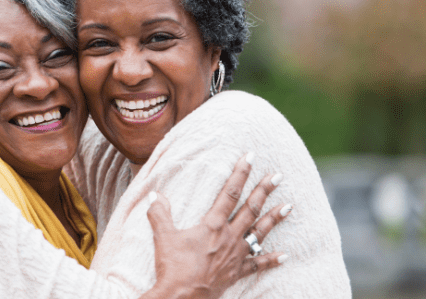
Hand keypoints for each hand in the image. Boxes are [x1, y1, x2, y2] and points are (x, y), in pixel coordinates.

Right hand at [146, 153, 289, 298]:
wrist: (181, 297)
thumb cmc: (173, 266)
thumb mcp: (163, 236)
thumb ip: (159, 213)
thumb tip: (154, 194)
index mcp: (212, 225)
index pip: (229, 193)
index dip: (240, 174)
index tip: (250, 158)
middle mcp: (229, 237)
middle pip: (250, 209)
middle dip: (264, 191)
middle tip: (278, 176)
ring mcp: (235, 256)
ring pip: (260, 233)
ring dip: (274, 219)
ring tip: (288, 206)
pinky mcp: (236, 272)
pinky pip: (257, 264)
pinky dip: (271, 259)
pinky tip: (284, 255)